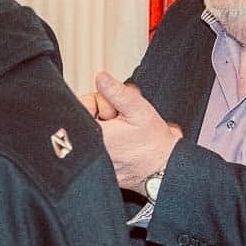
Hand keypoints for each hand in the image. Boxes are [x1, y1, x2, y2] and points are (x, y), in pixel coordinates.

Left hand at [91, 72, 182, 191]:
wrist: (163, 167)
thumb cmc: (153, 142)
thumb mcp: (138, 109)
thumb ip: (116, 92)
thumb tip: (100, 78)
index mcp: (94, 136)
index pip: (81, 109)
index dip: (98, 104)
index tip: (112, 111)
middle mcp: (90, 151)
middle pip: (85, 120)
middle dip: (102, 114)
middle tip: (119, 120)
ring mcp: (92, 161)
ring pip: (90, 132)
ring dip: (105, 127)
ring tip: (122, 132)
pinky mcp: (96, 167)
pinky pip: (94, 146)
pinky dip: (105, 141)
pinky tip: (119, 142)